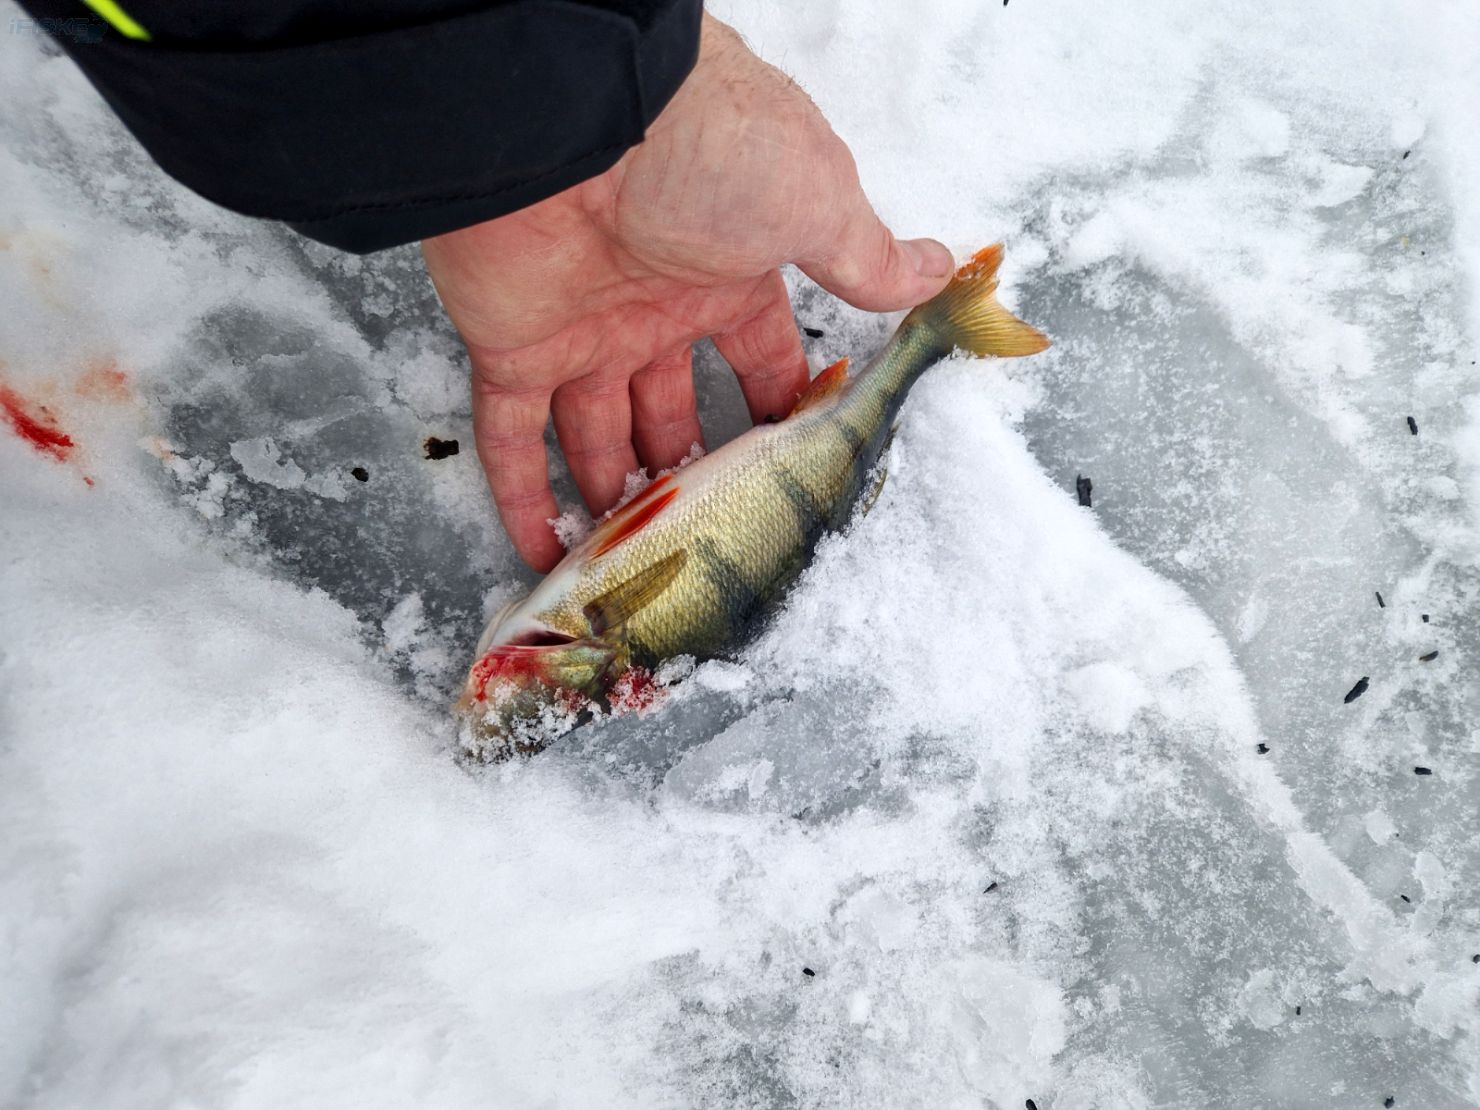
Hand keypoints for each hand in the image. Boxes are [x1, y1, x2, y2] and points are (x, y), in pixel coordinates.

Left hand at [421, 13, 953, 570]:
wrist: (576, 121)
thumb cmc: (705, 148)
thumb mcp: (814, 201)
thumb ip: (865, 255)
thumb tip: (939, 267)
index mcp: (725, 276)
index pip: (758, 358)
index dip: (773, 410)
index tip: (788, 470)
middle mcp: (652, 308)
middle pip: (669, 408)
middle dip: (686, 468)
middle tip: (705, 532)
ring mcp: (580, 330)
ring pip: (594, 433)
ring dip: (612, 495)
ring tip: (636, 564)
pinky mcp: (512, 348)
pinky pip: (511, 437)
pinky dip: (522, 496)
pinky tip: (547, 551)